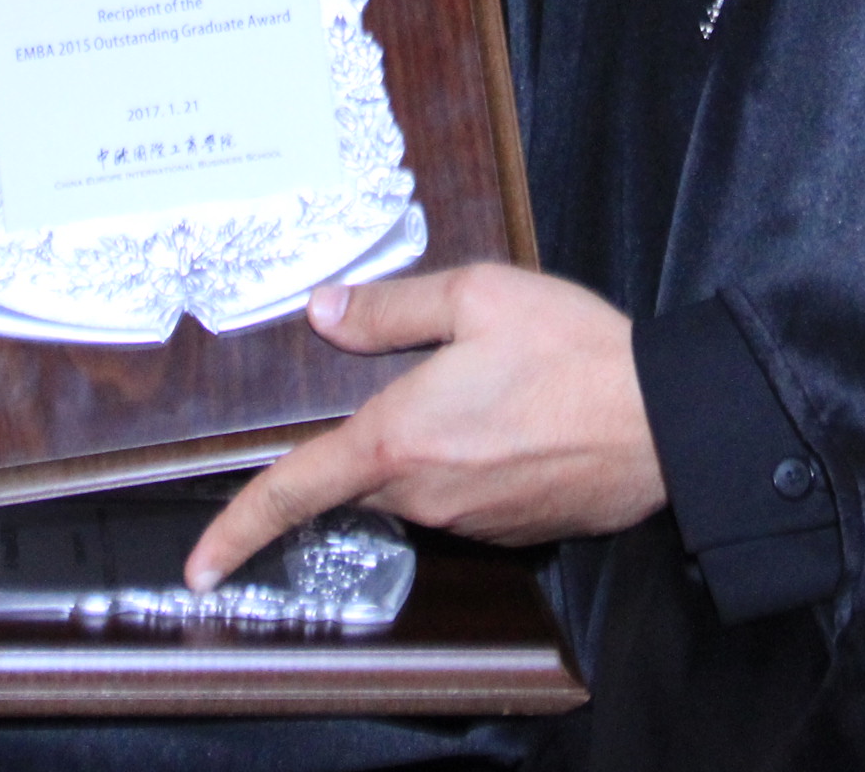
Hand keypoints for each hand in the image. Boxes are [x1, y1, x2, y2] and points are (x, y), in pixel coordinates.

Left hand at [184, 266, 663, 590]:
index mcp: (398, 439)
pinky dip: (472, 464)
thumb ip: (389, 310)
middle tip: (437, 382)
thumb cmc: (573, 352)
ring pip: (414, 486)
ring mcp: (467, 521)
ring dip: (431, 445)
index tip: (199, 567)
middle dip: (375, 438)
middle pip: (360, 478)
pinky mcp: (508, 531)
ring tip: (496, 391)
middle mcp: (423, 494)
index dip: (237, 529)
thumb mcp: (478, 297)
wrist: (665, 422)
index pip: (295, 491)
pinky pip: (461, 499)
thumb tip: (323, 311)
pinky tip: (518, 423)